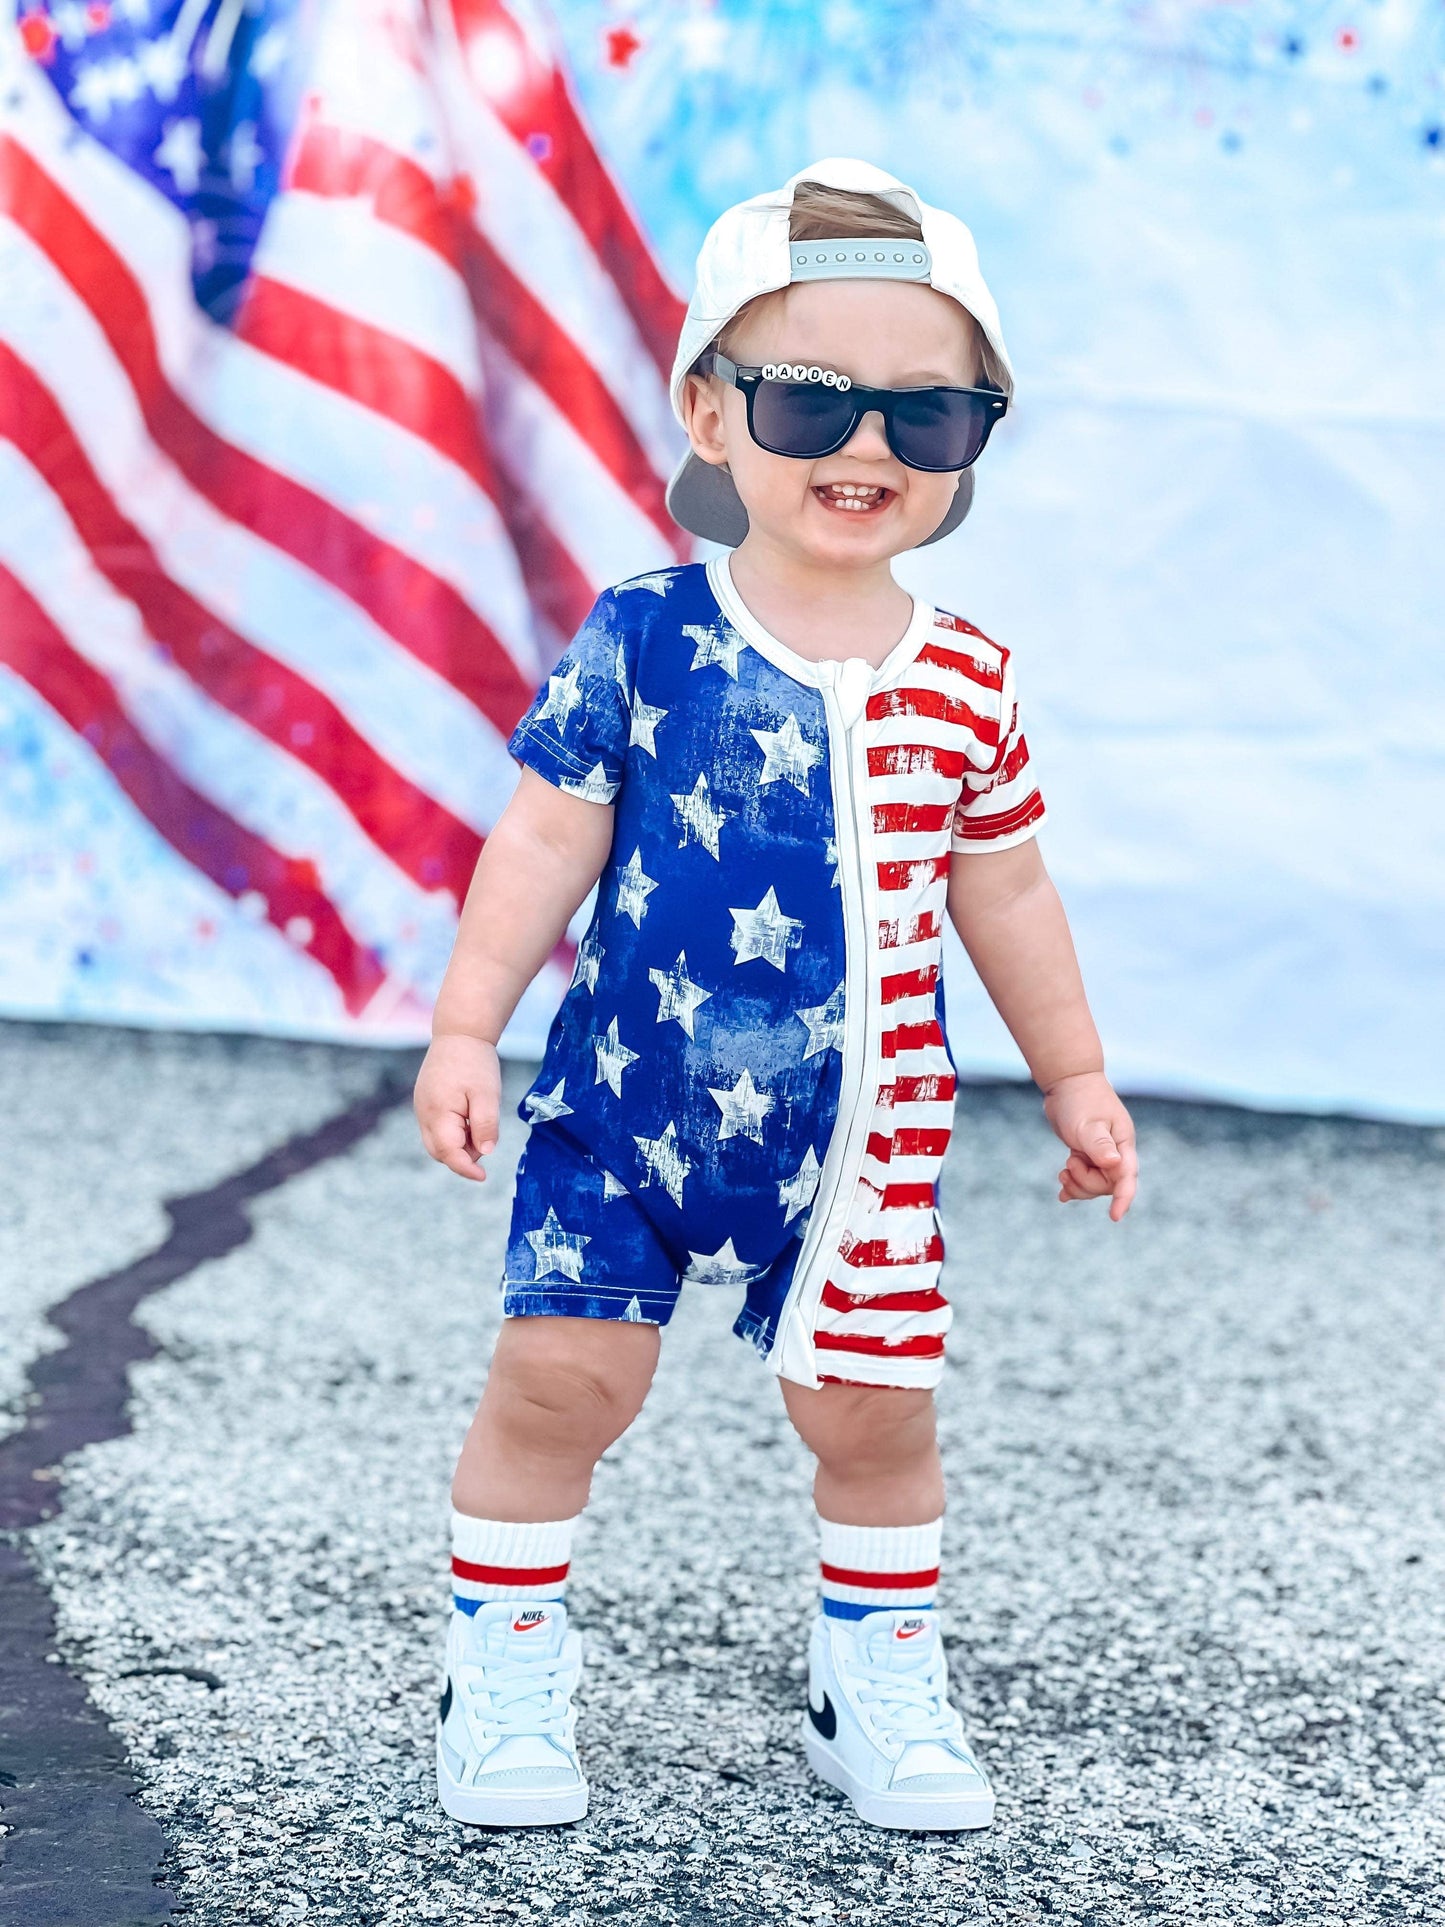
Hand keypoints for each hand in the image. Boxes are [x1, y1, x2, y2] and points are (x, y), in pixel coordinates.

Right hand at [414, 1032, 500, 1181]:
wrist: (459, 1033)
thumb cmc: (475, 1062)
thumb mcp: (487, 1095)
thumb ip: (486, 1125)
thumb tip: (485, 1152)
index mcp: (437, 1113)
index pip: (449, 1153)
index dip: (466, 1168)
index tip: (483, 1177)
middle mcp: (423, 1114)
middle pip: (439, 1152)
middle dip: (463, 1156)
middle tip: (486, 1139)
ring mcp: (421, 1108)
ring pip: (437, 1141)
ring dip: (459, 1143)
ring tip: (479, 1121)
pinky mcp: (425, 1102)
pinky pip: (436, 1128)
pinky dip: (453, 1131)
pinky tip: (470, 1115)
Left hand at [1041, 1070, 1137, 1221]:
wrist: (1068, 1081)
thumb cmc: (1079, 1099)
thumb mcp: (1087, 1123)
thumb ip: (1099, 1144)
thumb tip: (1113, 1164)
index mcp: (1122, 1144)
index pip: (1127, 1178)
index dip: (1123, 1198)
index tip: (1114, 1217)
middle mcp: (1116, 1152)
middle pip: (1107, 1185)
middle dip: (1086, 1183)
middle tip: (1069, 1165)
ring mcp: (1101, 1154)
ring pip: (1094, 1184)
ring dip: (1078, 1184)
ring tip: (1063, 1172)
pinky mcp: (1087, 1153)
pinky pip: (1083, 1177)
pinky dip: (1073, 1185)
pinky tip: (1062, 1194)